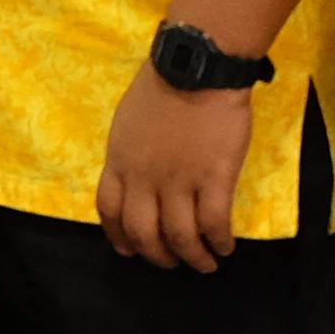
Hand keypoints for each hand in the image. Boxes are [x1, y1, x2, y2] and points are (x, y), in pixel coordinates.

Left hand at [96, 70, 251, 269]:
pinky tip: (225, 247)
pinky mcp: (214, 178)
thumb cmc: (163, 85)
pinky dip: (219, 241)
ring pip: (180, 235)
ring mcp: (179, 180)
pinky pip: (214, 222)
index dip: (118, 235)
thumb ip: (129, 153)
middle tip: (171, 263)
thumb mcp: (127, 121)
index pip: (109, 210)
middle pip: (143, 231)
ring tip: (204, 264)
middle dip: (156, 255)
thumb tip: (135, 177)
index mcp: (120, 161)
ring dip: (192, 257)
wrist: (196, 69)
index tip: (129, 250)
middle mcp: (144, 177)